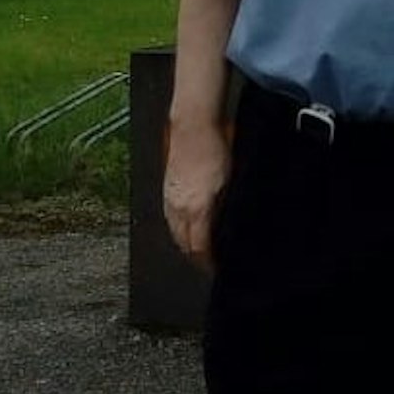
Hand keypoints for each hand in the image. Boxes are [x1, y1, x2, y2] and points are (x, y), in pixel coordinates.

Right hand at [163, 121, 231, 272]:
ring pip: (173, 230)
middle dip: (193, 256)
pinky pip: (168, 216)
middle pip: (183, 242)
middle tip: (204, 262)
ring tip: (193, 249)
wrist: (193, 125)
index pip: (198, 246)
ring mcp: (169, 197)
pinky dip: (175, 226)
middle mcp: (179, 207)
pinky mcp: (165, 187)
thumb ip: (222, 208)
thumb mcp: (228, 182)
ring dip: (183, 242)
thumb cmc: (214, 149)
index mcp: (196, 209)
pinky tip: (182, 224)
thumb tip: (221, 227)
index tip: (212, 268)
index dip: (205, 262)